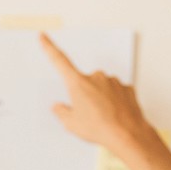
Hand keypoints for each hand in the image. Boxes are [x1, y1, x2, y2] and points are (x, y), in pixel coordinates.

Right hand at [39, 33, 154, 154]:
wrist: (127, 134)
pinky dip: (114, 102)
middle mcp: (95, 77)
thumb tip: (58, 107)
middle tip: (89, 114)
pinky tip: (115, 114)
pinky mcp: (126, 87)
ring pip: (101, 88)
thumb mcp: (72, 124)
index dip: (49, 47)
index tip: (43, 36)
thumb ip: (62, 112)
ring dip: (100, 99)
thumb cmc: (99, 128)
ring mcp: (112, 81)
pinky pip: (116, 93)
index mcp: (78, 83)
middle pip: (84, 83)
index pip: (59, 61)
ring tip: (104, 118)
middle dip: (85, 96)